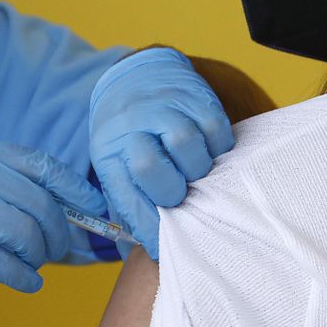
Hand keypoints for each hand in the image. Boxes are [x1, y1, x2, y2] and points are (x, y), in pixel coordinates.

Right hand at [0, 140, 105, 299]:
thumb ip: (8, 192)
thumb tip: (72, 221)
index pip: (42, 166)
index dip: (76, 190)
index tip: (96, 209)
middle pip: (41, 205)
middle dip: (59, 235)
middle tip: (60, 252)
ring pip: (28, 235)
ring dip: (39, 258)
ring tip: (32, 266)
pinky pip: (8, 264)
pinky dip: (25, 278)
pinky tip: (27, 282)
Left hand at [88, 48, 235, 257]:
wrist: (135, 77)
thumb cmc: (130, 138)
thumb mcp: (117, 167)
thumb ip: (131, 205)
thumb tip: (151, 249)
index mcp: (108, 153)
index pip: (126, 199)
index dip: (148, 230)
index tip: (164, 248)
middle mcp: (131, 127)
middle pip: (151, 168)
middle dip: (171, 192)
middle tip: (180, 195)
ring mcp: (163, 108)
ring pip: (186, 146)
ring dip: (197, 169)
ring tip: (195, 172)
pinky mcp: (194, 96)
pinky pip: (215, 129)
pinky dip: (218, 147)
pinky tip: (208, 150)